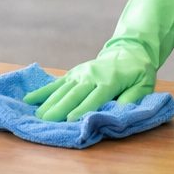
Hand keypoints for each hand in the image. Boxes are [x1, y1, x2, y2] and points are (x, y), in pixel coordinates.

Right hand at [23, 0, 173, 120]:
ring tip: (37, 115)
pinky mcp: (74, 73)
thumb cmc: (138, 73)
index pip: (94, 98)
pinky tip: (29, 99)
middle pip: (74, 94)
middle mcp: (91, 76)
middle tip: (46, 121)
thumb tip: (119, 111)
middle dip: (59, 108)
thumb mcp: (143, 86)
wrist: (129, 52)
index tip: (70, 120)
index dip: (82, 109)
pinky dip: (42, 91)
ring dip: (49, 102)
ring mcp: (80, 73)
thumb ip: (131, 98)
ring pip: (62, 89)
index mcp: (109, 81)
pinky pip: (57, 83)